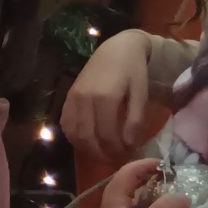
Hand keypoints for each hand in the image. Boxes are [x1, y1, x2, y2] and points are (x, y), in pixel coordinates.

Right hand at [63, 28, 157, 164]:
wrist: (116, 49)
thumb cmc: (133, 71)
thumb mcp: (141, 94)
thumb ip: (135, 120)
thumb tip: (130, 145)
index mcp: (104, 98)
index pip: (108, 136)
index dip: (119, 150)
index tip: (131, 156)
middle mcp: (84, 99)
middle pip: (89, 138)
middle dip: (104, 153)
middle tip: (118, 158)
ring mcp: (72, 98)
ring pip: (74, 134)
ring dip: (88, 149)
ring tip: (105, 152)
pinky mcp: (67, 98)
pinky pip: (66, 125)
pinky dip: (76, 138)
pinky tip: (89, 141)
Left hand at [91, 160, 189, 207]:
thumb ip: (167, 207)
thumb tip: (183, 196)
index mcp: (113, 200)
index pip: (128, 172)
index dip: (146, 164)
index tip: (168, 165)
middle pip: (132, 186)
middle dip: (152, 180)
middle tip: (173, 181)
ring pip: (138, 204)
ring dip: (155, 199)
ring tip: (176, 199)